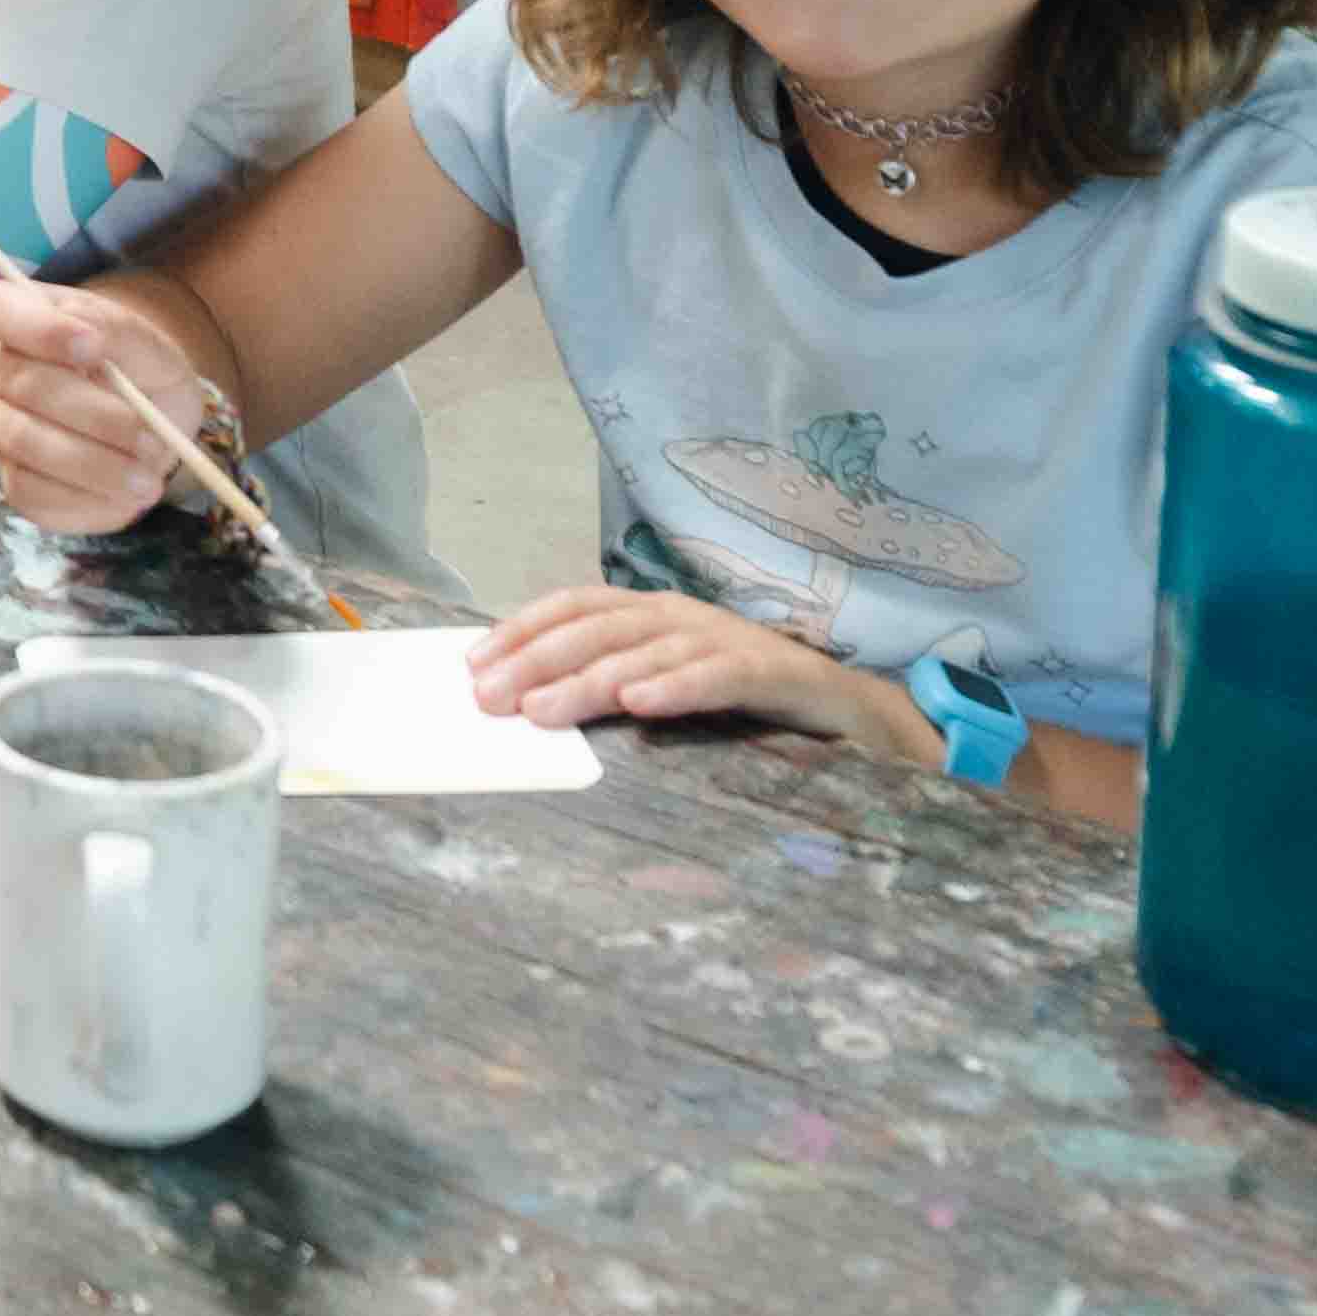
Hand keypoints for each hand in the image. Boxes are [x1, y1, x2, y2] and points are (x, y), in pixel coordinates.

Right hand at [0, 276, 222, 535]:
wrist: (155, 417)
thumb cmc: (140, 366)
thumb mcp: (143, 339)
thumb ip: (116, 330)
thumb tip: (91, 337)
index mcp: (22, 318)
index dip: (38, 329)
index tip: (92, 346)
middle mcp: (2, 372)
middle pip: (23, 387)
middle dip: (93, 415)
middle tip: (151, 438)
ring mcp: (3, 428)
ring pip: (27, 445)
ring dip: (94, 465)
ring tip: (149, 479)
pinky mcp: (18, 481)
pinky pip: (33, 494)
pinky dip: (86, 499)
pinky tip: (128, 496)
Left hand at [468, 584, 913, 753]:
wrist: (844, 704)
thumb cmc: (741, 692)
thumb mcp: (666, 679)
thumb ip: (611, 680)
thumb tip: (528, 701)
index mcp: (651, 611)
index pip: (574, 606)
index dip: (521, 629)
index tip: (472, 664)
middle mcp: (679, 615)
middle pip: (596, 630)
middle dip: (535, 660)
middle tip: (488, 698)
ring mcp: (722, 639)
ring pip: (643, 655)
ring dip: (587, 680)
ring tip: (541, 709)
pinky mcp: (765, 671)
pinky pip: (712, 677)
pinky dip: (673, 688)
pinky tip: (638, 705)